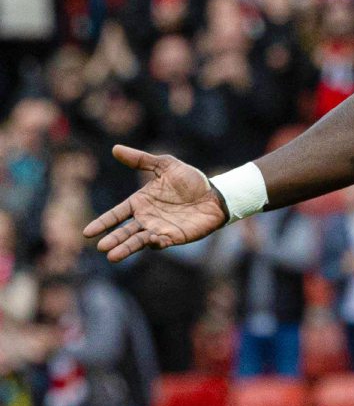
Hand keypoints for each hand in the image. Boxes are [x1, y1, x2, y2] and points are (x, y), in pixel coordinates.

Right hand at [83, 146, 227, 261]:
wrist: (215, 194)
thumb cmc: (190, 180)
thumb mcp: (165, 165)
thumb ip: (141, 159)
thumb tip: (115, 148)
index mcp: (140, 202)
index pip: (117, 214)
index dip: (103, 223)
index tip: (87, 232)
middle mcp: (146, 218)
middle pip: (125, 231)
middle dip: (113, 239)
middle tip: (100, 247)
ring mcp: (159, 229)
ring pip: (138, 241)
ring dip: (126, 248)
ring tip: (112, 256)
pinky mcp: (174, 237)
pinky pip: (161, 242)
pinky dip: (154, 243)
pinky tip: (150, 242)